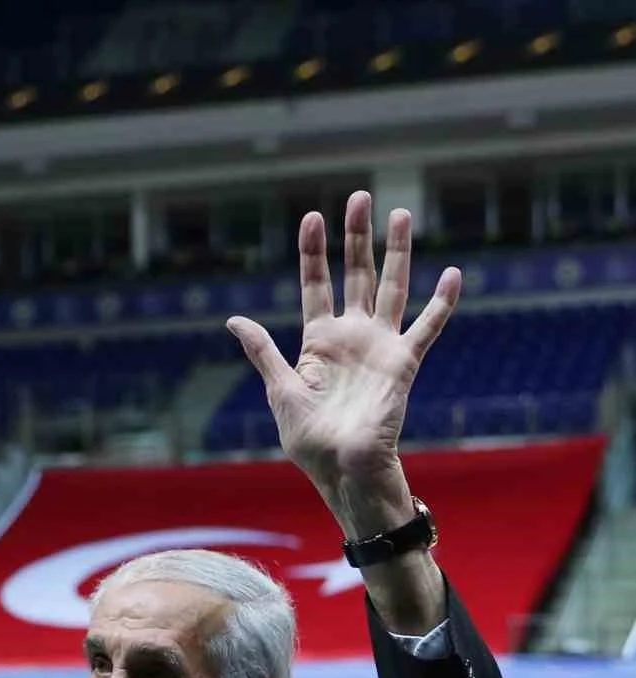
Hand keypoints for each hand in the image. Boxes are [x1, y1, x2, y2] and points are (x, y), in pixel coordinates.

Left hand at [227, 192, 459, 535]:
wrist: (342, 469)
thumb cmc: (309, 439)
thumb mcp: (279, 389)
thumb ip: (263, 350)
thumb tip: (233, 319)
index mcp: (317, 342)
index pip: (315, 284)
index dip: (313, 252)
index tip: (312, 217)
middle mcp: (351, 337)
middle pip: (355, 274)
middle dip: (356, 237)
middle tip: (359, 197)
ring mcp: (379, 346)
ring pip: (390, 287)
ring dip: (396, 252)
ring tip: (400, 213)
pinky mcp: (403, 363)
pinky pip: (427, 327)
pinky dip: (442, 302)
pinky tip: (454, 273)